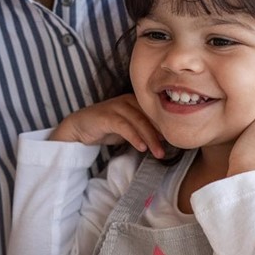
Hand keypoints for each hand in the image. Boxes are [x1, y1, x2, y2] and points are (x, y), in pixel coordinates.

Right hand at [50, 95, 164, 156]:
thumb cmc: (106, 127)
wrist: (79, 126)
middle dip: (160, 135)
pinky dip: (134, 137)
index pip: (156, 114)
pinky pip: (124, 126)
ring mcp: (117, 107)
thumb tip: (164, 138)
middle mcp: (128, 101)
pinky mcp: (107, 115)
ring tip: (158, 153)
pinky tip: (141, 147)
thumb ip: (143, 130)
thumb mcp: (128, 129)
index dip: (166, 128)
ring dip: (150, 138)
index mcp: (136, 102)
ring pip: (139, 122)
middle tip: (166, 152)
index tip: (174, 143)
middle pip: (150, 117)